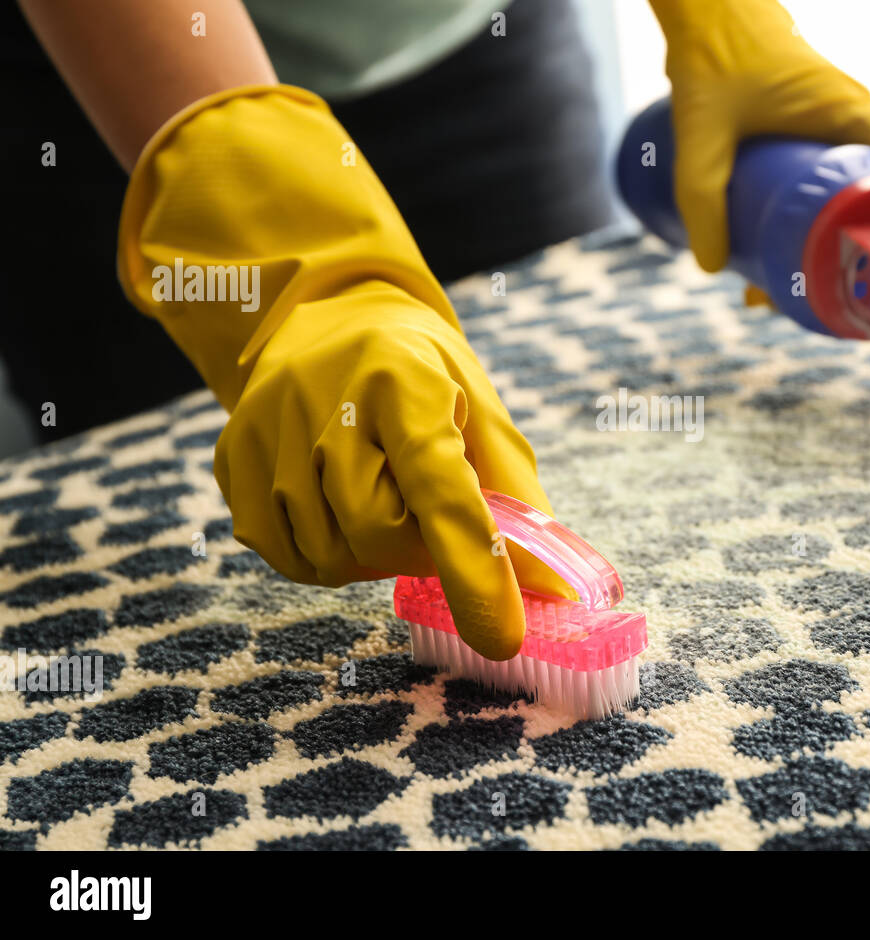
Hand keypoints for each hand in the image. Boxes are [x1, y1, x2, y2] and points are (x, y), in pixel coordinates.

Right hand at [118, 85, 569, 659]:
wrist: (329, 317)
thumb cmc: (424, 373)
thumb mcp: (482, 413)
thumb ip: (516, 502)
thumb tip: (552, 591)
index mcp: (404, 382)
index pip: (441, 492)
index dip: (474, 570)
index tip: (502, 637)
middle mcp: (325, 399)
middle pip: (376, 532)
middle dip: (417, 552)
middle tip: (433, 528)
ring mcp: (267, 430)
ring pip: (327, 553)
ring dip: (370, 555)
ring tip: (385, 504)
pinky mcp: (232, 458)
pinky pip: (281, 554)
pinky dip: (323, 555)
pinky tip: (339, 512)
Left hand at [642, 0, 869, 271]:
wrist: (712, 12)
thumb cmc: (715, 56)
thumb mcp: (700, 129)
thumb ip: (702, 195)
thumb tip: (715, 268)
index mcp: (847, 112)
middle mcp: (854, 124)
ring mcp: (837, 134)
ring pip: (856, 197)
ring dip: (837, 245)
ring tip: (783, 298)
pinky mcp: (816, 141)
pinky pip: (833, 190)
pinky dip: (815, 227)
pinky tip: (771, 266)